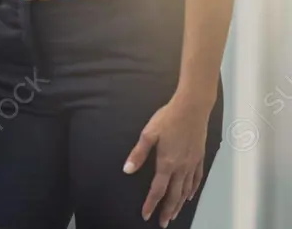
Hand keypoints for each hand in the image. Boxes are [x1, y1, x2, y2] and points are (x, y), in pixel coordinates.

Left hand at [124, 96, 211, 226]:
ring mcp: (192, 163)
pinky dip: (192, 190)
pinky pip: (197, 179)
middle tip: (163, 223)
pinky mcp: (199, 157)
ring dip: (179, 204)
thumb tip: (127, 170)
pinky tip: (189, 196)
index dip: (151, 204)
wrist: (192, 108)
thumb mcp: (148, 134)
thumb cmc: (168, 118)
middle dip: (167, 211)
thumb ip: (138, 154)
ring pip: (186, 190)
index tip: (146, 215)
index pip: (157, 190)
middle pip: (174, 195)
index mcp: (166, 163)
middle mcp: (181, 167)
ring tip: (174, 214)